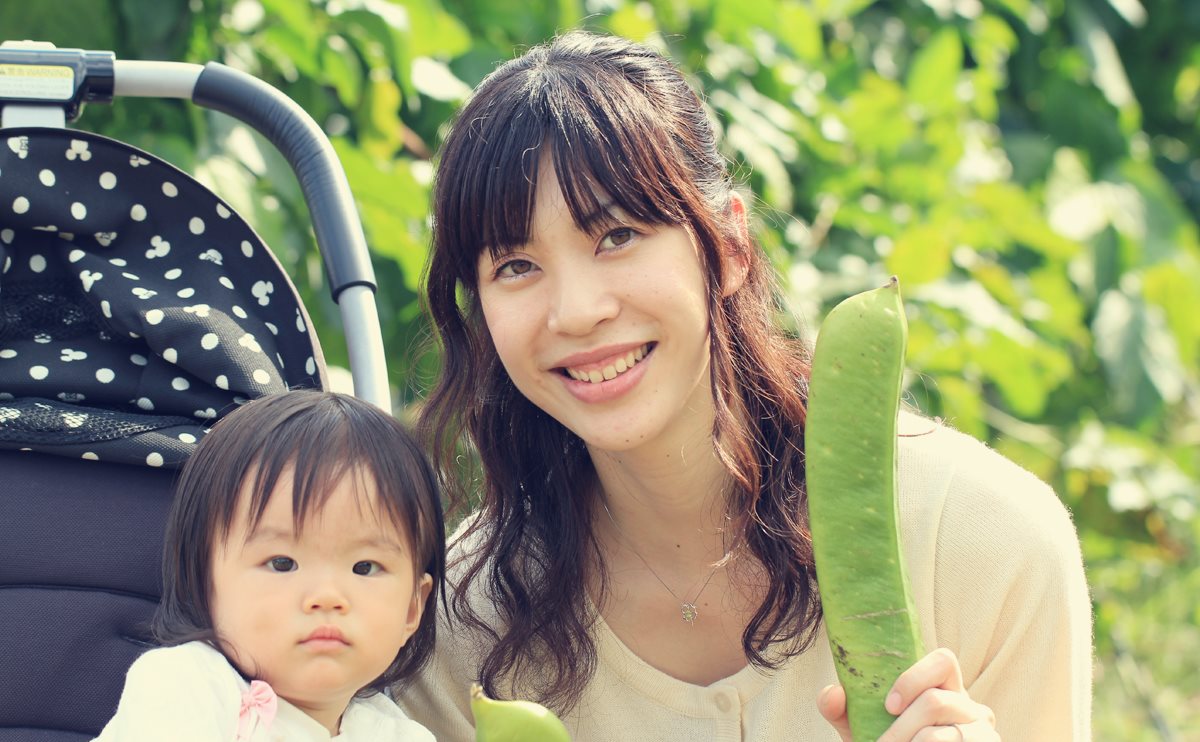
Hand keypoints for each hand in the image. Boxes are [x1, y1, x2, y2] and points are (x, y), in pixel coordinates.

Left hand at [817, 647, 999, 740]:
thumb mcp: (862, 726)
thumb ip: (842, 709)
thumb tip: (833, 693)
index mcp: (942, 686)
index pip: (943, 660)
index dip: (914, 679)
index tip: (888, 705)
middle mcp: (968, 705)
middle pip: (936, 702)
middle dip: (900, 728)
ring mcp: (981, 730)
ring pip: (938, 734)